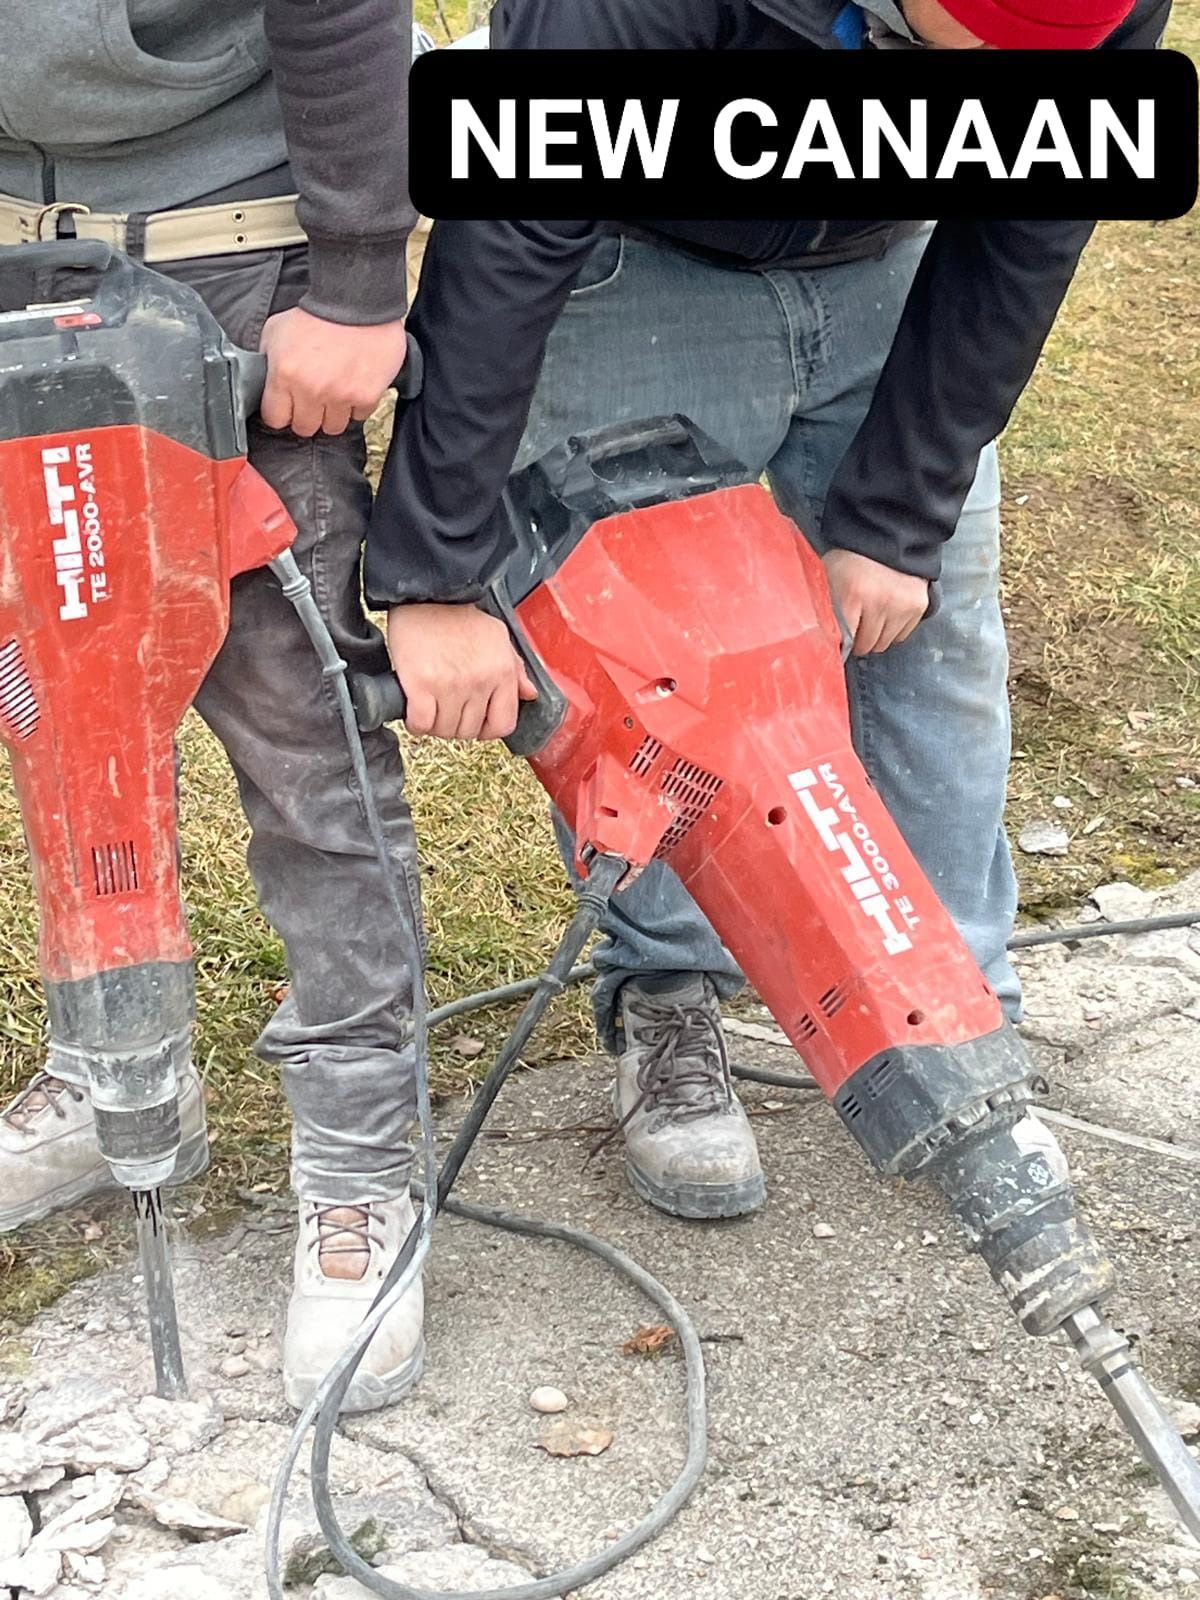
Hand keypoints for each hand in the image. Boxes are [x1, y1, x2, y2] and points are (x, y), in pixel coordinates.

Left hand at [259, 307, 406, 436]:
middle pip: (304, 428)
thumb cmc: (317, 312)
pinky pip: (359, 415)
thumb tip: (262, 378)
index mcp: (285, 375)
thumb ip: (266, 359)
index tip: (287, 407)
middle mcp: (312, 390)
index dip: (281, 413)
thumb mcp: (276, 330)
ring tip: (334, 393)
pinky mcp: (366, 396)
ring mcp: (340, 396)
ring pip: (333, 427)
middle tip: (312, 399)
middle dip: (306, 415)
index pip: (275, 419)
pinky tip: (353, 385)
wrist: (355, 300)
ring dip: (332, 413)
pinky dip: (356, 404)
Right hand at [387, 603, 538, 741]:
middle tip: (447, 709)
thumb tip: (529, 694)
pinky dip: (416, 723)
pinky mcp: (421, 685)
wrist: (426, 595)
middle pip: (470, 731)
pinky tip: (415, 710)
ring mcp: (450, 685)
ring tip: (431, 706)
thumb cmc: (459, 616)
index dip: (488, 730)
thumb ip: (515, 668)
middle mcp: (480, 681)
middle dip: (457, 725)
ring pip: (445, 730)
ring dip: (436, 725)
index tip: (476, 723)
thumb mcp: (497, 637)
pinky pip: (421, 724)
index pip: (503, 724)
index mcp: (501, 671)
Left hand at [822, 549, 928, 655]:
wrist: (887, 535)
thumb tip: (826, 636)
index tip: (838, 642)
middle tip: (855, 624)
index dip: (840, 643)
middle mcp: (881, 603)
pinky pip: (902, 635)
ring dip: (876, 635)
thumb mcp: (829, 576)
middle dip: (858, 639)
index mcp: (854, 595)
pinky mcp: (918, 606)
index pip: (846, 639)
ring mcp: (902, 606)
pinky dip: (893, 629)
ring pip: (885, 643)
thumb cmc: (853, 557)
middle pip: (866, 645)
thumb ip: (827, 606)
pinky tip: (886, 613)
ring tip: (871, 616)